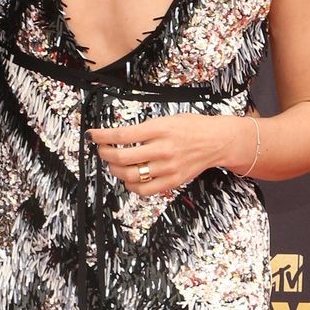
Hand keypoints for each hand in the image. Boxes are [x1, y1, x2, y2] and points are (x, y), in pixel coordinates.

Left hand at [89, 113, 250, 198]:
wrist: (216, 141)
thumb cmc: (191, 128)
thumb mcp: (166, 119)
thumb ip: (144, 129)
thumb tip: (117, 137)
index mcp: (160, 129)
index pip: (123, 135)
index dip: (102, 136)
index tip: (92, 135)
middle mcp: (163, 149)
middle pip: (122, 157)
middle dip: (105, 154)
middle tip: (102, 150)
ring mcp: (168, 168)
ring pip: (130, 175)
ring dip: (115, 170)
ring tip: (113, 163)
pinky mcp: (172, 181)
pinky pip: (144, 190)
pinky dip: (131, 185)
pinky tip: (128, 178)